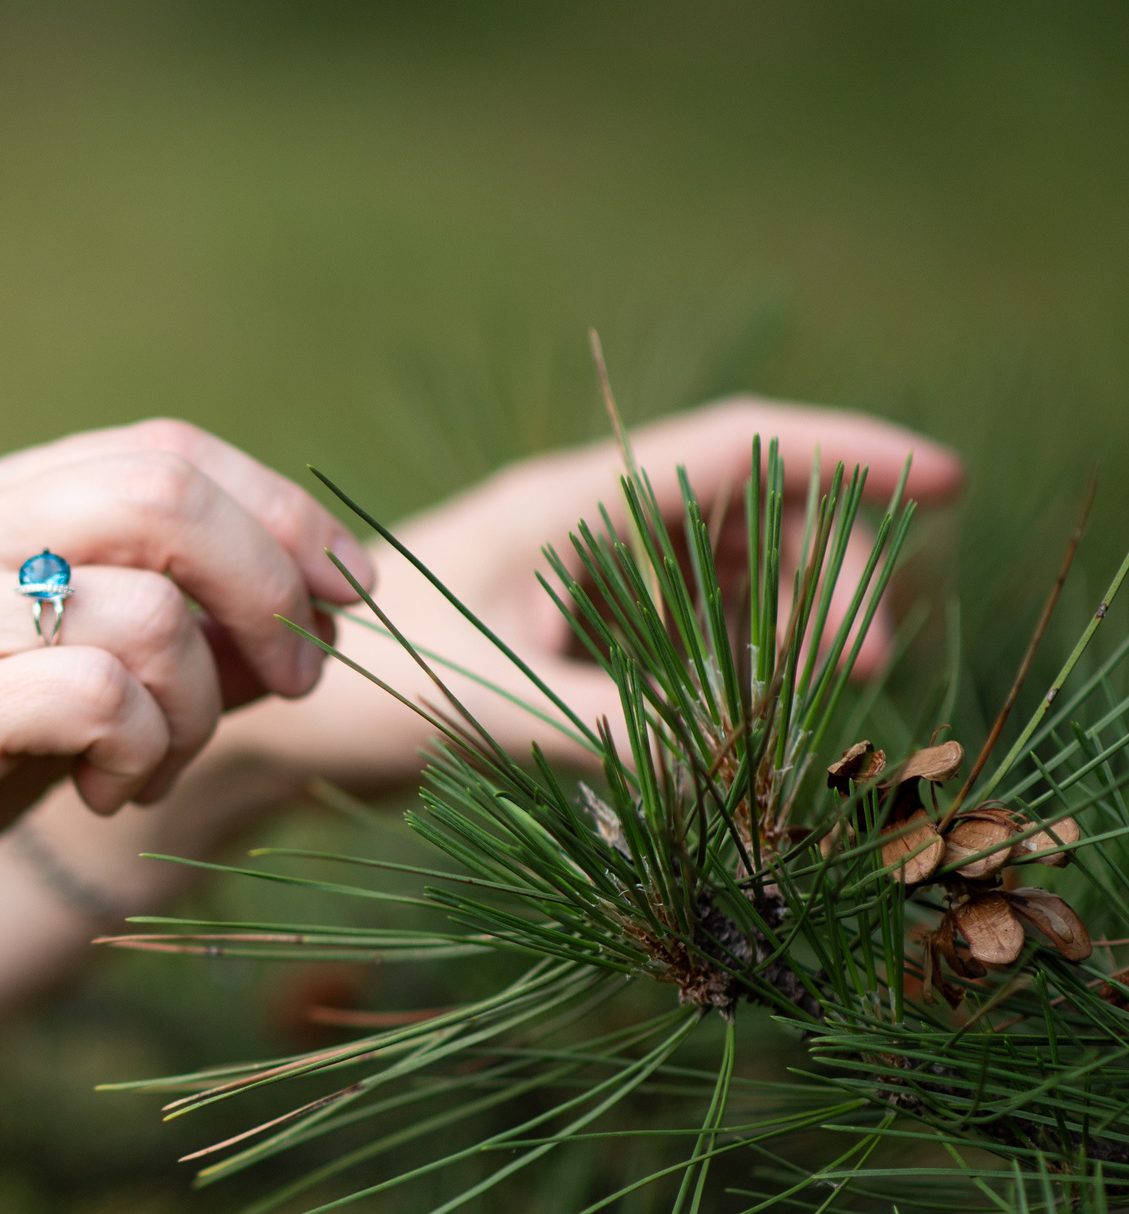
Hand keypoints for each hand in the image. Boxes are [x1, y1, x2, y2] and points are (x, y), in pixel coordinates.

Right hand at [0, 419, 374, 973]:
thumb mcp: (40, 683)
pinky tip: (107, 792)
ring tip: (148, 770)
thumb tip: (303, 626)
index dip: (281, 511)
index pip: (165, 449)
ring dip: (197, 706)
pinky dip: (143, 749)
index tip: (346, 592)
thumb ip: (152, 638)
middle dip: (271, 587)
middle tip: (295, 679)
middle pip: (168, 492)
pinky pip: (98, 693)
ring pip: (149, 607)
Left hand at [202, 396, 964, 798]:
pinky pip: (682, 626)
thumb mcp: (499, 708)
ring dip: (784, 624)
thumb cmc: (363, 692)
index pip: (737, 448)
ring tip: (815, 694)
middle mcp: (583, 526)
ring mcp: (577, 576)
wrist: (273, 718)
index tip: (940, 480)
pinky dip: (728, 662)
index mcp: (570, 507)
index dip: (846, 457)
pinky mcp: (565, 630)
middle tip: (854, 665)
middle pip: (754, 512)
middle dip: (826, 575)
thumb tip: (738, 766)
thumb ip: (622, 733)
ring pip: (725, 572)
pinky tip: (741, 722)